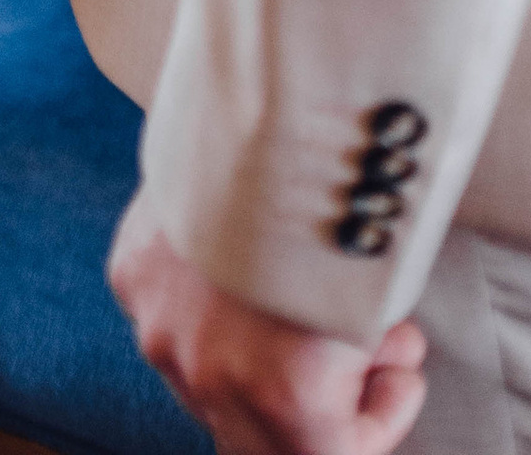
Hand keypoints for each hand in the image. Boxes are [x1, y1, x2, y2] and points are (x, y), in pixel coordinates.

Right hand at [108, 193, 427, 454]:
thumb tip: (371, 355)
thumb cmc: (344, 203)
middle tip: (363, 343)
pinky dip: (211, 301)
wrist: (272, 108)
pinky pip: (172, 314)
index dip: (372, 424)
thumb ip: (359, 357)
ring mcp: (160, 326)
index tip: (398, 375)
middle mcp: (211, 377)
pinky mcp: (132, 273)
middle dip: (320, 395)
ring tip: (314, 288)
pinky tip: (252, 256)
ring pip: (212, 378)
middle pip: (263, 434)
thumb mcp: (377, 303)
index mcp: (284, 399)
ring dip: (260, 353)